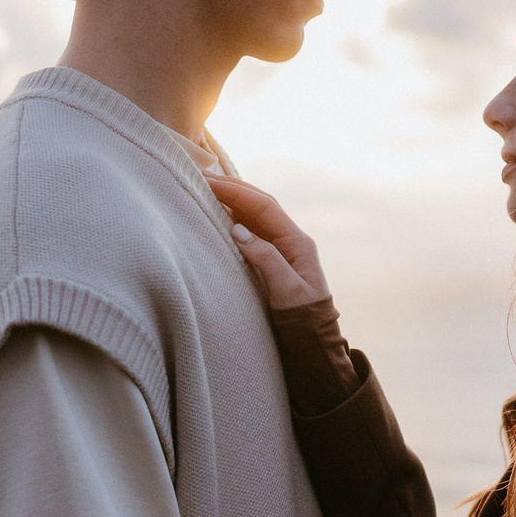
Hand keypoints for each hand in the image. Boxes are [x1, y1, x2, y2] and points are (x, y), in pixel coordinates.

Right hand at [209, 175, 330, 309]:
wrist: (313, 340)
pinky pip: (251, 229)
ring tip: (206, 187)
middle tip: (202, 177)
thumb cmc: (304, 319)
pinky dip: (233, 217)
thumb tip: (238, 230)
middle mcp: (290, 239)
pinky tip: (218, 211)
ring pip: (254, 214)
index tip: (210, 183)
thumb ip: (265, 259)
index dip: (237, 192)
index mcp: (298, 242)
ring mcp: (281, 246)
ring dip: (232, 199)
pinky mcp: (272, 256)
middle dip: (232, 187)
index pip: (264, 207)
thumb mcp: (287, 291)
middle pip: (260, 203)